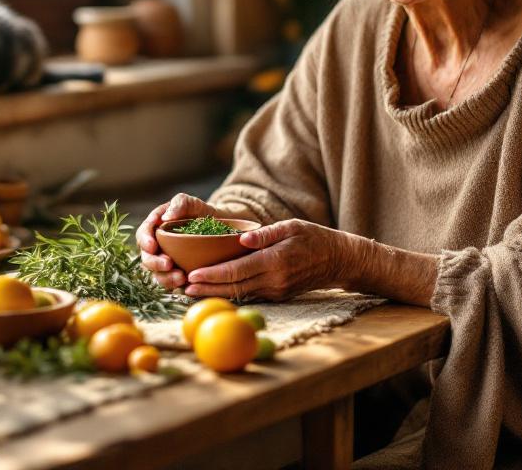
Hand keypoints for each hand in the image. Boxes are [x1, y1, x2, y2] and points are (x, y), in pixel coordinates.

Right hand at [136, 193, 229, 289]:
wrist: (219, 227)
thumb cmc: (201, 212)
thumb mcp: (192, 203)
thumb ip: (180, 203)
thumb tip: (166, 217)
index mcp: (155, 226)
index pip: (143, 234)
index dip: (144, 241)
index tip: (152, 246)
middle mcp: (157, 246)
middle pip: (147, 257)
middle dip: (155, 263)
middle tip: (168, 264)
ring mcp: (166, 260)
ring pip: (158, 274)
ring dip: (166, 278)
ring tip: (181, 278)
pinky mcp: (176, 273)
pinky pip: (172, 282)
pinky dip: (177, 285)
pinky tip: (187, 284)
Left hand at [183, 219, 359, 301]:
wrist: (339, 261)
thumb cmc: (314, 238)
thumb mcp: (291, 226)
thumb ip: (265, 234)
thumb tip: (241, 239)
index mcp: (274, 261)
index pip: (237, 271)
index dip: (212, 275)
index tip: (192, 276)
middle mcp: (274, 280)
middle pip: (233, 287)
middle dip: (206, 288)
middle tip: (182, 287)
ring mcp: (276, 291)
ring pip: (239, 293)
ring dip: (215, 293)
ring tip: (191, 291)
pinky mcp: (278, 296)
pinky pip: (250, 294)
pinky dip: (231, 293)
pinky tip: (215, 290)